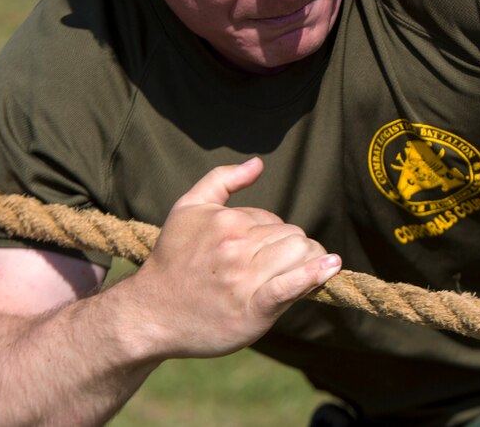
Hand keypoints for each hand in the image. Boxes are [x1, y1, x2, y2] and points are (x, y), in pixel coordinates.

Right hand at [122, 158, 340, 358]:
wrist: (149, 314)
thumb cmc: (172, 261)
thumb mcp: (187, 209)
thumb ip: (222, 180)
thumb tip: (258, 163)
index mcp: (226, 221)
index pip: (277, 221)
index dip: (275, 237)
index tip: (259, 256)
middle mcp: (237, 246)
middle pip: (294, 237)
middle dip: (293, 250)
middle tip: (275, 270)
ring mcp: (245, 279)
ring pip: (301, 254)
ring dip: (307, 263)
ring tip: (295, 275)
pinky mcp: (253, 309)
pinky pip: (291, 286)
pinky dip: (313, 276)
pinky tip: (330, 268)